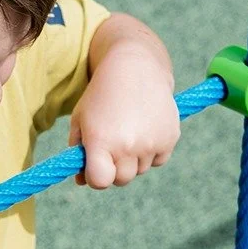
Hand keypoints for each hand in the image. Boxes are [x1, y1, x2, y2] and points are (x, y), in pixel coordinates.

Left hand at [69, 32, 180, 188]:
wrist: (135, 67)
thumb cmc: (101, 95)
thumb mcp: (81, 119)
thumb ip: (77, 152)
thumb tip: (81, 181)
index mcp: (101, 141)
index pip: (99, 182)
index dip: (95, 177)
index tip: (94, 166)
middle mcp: (127, 145)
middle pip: (121, 180)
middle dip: (115, 168)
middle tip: (112, 145)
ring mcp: (151, 143)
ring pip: (140, 170)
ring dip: (133, 159)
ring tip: (128, 130)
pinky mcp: (170, 138)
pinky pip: (158, 160)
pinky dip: (152, 152)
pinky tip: (144, 129)